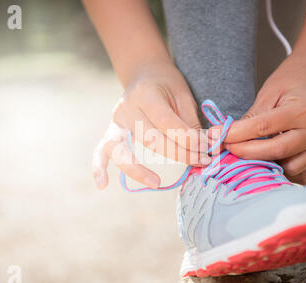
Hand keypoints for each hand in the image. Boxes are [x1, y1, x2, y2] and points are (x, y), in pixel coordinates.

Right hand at [92, 60, 211, 189]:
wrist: (144, 74)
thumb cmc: (166, 85)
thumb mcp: (183, 95)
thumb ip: (190, 122)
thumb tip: (204, 148)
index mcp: (146, 93)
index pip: (168, 123)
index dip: (189, 140)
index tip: (206, 151)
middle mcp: (127, 107)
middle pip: (150, 140)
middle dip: (178, 154)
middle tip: (200, 162)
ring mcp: (116, 120)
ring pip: (125, 149)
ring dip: (140, 169)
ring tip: (156, 182)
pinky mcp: (111, 131)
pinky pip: (101, 151)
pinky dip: (99, 167)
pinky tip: (102, 184)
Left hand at [212, 56, 305, 184]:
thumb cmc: (288, 84)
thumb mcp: (268, 94)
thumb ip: (250, 118)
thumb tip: (225, 137)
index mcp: (302, 110)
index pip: (263, 127)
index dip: (237, 134)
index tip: (217, 135)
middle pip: (276, 150)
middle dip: (245, 152)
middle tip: (226, 148)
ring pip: (289, 168)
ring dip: (264, 167)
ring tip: (246, 157)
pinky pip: (301, 176)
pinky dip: (283, 176)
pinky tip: (269, 166)